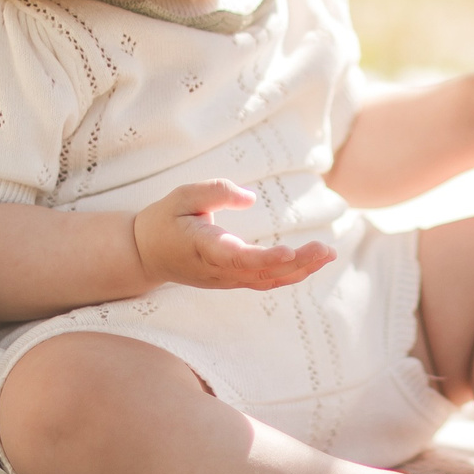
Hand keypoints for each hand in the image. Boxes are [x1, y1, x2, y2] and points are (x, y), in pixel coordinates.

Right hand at [132, 181, 335, 292]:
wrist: (145, 253)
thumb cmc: (165, 220)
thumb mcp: (182, 195)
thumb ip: (215, 191)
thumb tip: (251, 198)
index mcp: (203, 247)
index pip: (236, 257)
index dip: (264, 259)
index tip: (288, 252)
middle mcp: (217, 269)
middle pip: (261, 273)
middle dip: (296, 263)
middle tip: (326, 250)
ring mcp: (225, 279)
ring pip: (267, 282)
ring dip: (299, 271)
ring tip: (328, 254)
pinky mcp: (232, 280)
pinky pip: (265, 282)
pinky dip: (290, 275)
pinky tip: (310, 262)